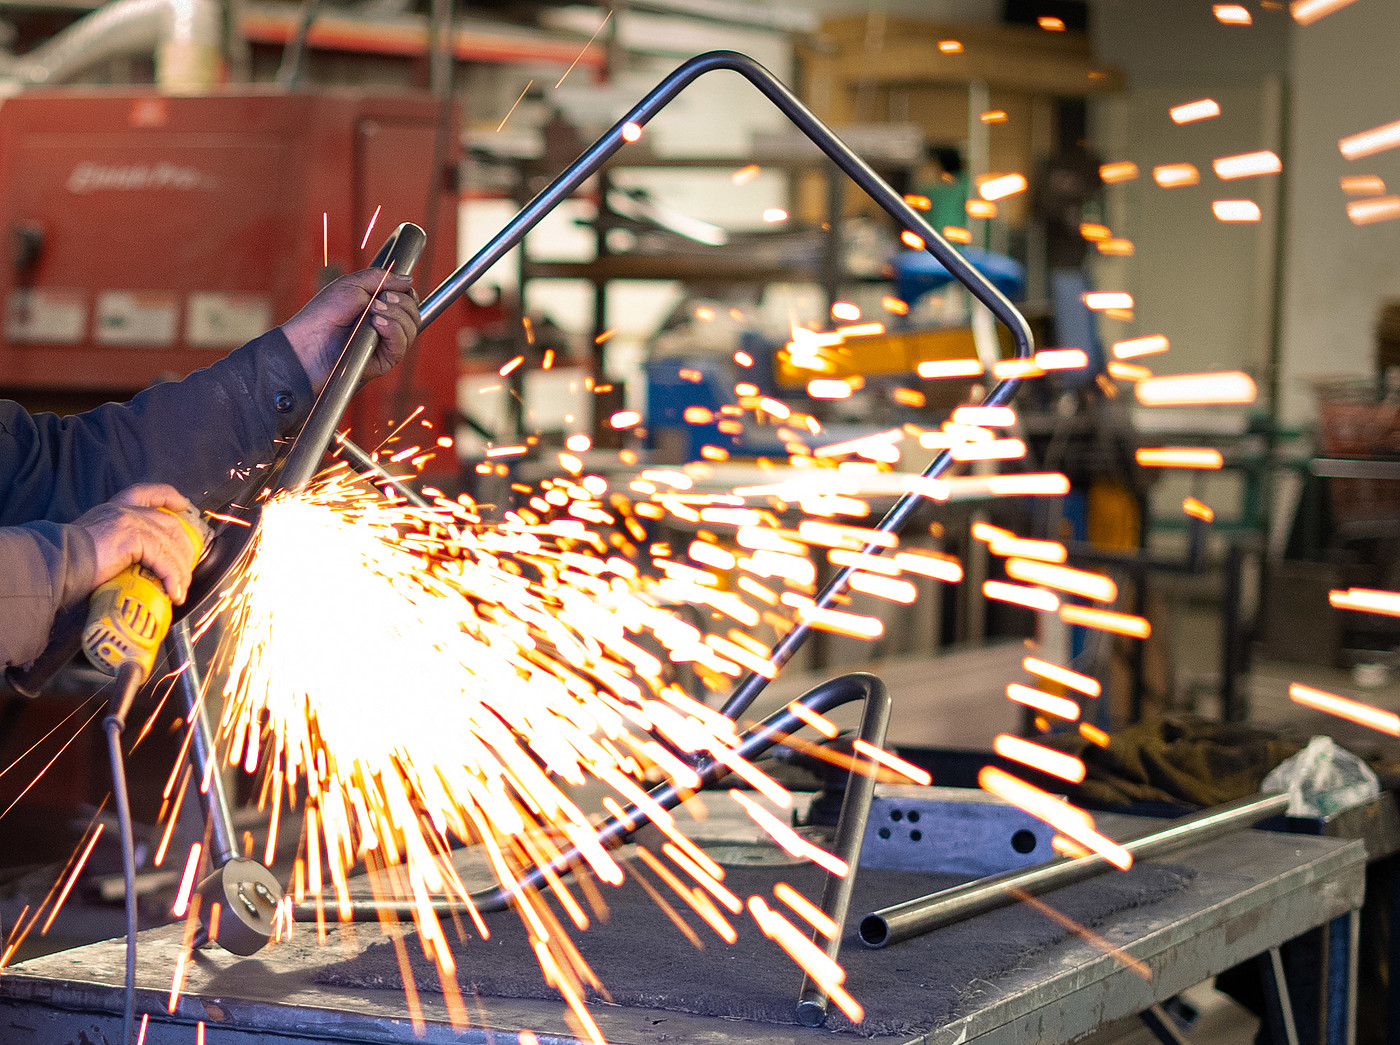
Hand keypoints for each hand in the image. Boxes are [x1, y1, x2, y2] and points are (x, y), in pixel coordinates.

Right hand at [75, 485, 198, 603]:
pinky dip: (172, 577)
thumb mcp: (98, 547)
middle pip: (170, 523)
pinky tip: (173, 592)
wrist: (53, 566)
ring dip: (180, 571)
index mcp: (114, 510)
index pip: (147, 493)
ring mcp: (129, 521)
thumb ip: (120, 549)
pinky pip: (164, 559)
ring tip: (179, 590)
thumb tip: (140, 571)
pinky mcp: (132, 537)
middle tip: (185, 573)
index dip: (168, 496)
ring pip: (170, 544)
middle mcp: (123, 510)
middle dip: (184, 549)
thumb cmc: (68, 564)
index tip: (182, 504)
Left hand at [280, 269, 420, 393]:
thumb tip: (409, 279)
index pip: (409, 299)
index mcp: (380, 307)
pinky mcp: (384, 360)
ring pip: (411, 327)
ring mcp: (386, 343)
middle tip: (378, 300)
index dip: (406, 293)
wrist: (307, 343)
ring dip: (395, 315)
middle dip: (400, 302)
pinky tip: (377, 324)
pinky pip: (402, 344)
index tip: (390, 289)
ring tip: (373, 312)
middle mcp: (386, 326)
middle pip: (414, 312)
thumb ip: (381, 278)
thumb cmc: (323, 315)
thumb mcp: (351, 285)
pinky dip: (393, 330)